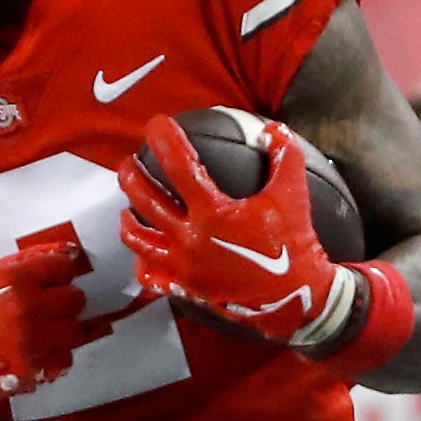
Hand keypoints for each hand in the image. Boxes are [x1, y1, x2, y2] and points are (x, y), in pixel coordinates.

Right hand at [0, 229, 102, 420]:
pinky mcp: (35, 368)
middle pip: (75, 298)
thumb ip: (25, 262)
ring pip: (76, 329)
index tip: (50, 280)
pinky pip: (65, 358)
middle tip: (48, 307)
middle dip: (63, 300)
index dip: (58, 273)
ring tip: (47, 329)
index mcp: (16, 280)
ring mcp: (34, 341)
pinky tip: (40, 350)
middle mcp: (29, 309)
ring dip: (64, 328)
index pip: (64, 267)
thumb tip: (68, 252)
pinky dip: (56, 354)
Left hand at [119, 112, 343, 343]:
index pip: (180, 166)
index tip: (156, 123)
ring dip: (129, 220)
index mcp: (212, 212)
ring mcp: (183, 264)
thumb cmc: (293, 244)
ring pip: (139, 239)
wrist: (295, 296)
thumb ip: (285, 156)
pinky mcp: (185, 286)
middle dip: (131, 176)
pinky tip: (143, 252)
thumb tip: (274, 129)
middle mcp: (190, 238)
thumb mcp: (293, 195)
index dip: (166, 140)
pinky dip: (143, 262)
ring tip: (125, 208)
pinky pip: (152, 274)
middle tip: (128, 161)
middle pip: (145, 200)